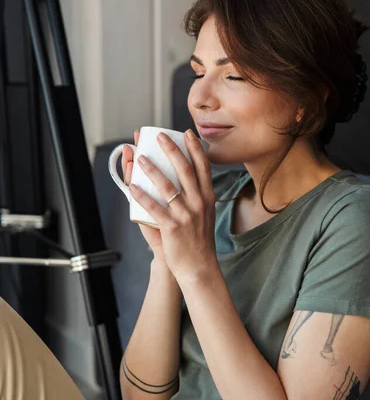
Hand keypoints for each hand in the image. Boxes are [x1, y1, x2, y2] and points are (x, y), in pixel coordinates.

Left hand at [128, 130, 217, 281]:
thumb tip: (191, 178)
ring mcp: (186, 215)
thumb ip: (199, 197)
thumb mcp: (206, 215)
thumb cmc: (199, 241)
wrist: (199, 267)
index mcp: (208, 198)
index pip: (203, 167)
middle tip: (160, 136)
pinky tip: (131, 187)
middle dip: (172, 150)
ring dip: (152, 169)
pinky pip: (154, 208)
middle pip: (185, 170)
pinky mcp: (173, 227)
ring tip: (140, 156)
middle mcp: (199, 203)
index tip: (187, 133)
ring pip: (167, 186)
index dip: (195, 148)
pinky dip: (141, 196)